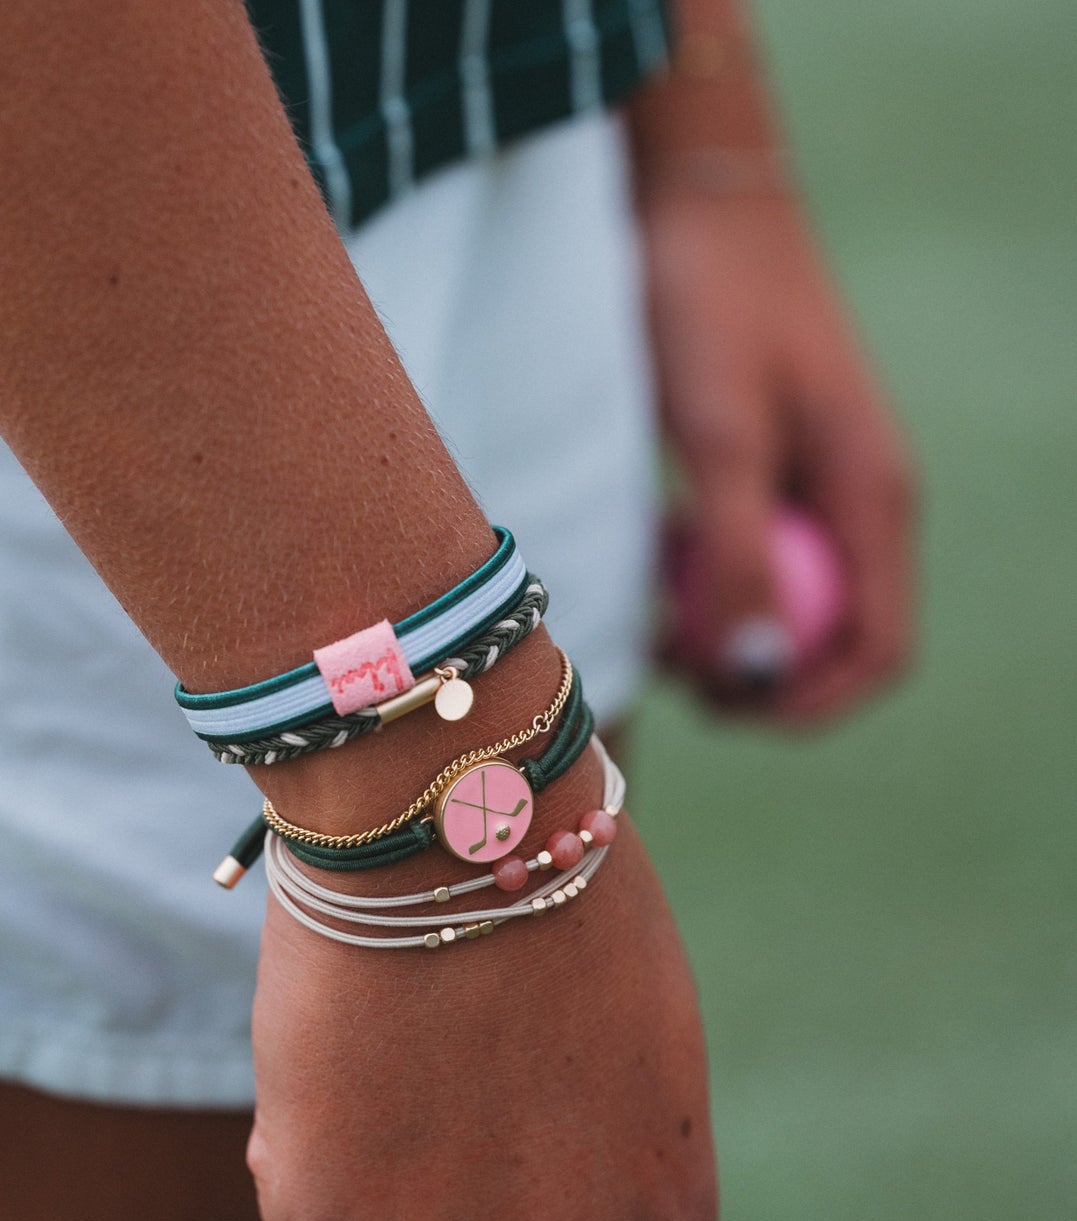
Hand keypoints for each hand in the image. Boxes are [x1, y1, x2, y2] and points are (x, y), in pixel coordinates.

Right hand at [246, 766, 716, 1220]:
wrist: (450, 813)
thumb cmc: (547, 895)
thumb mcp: (629, 1050)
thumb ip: (593, 1170)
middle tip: (425, 1156)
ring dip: (373, 1189)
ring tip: (399, 1055)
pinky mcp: (327, 1215)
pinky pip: (299, 1205)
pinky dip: (306, 1140)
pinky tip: (343, 1041)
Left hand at [640, 183, 916, 723]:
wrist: (692, 200)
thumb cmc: (709, 306)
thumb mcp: (718, 435)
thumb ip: (739, 554)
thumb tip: (753, 668)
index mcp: (872, 496)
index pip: (878, 646)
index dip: (812, 702)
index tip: (729, 712)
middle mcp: (856, 501)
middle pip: (829, 636)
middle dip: (755, 673)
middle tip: (671, 669)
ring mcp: (814, 487)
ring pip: (781, 602)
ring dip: (720, 630)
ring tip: (649, 615)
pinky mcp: (769, 470)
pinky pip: (748, 558)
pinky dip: (702, 578)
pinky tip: (651, 561)